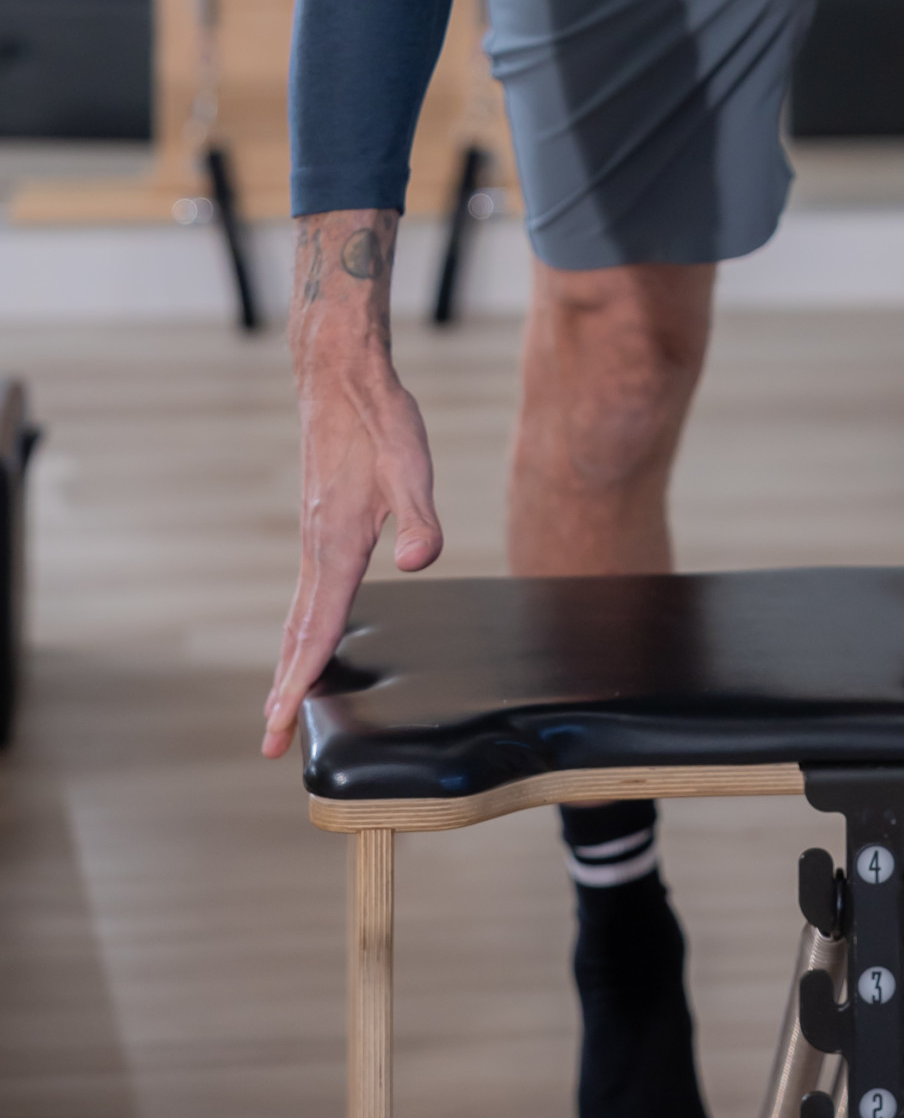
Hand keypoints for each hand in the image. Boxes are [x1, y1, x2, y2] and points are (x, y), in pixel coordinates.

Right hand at [262, 212, 442, 757]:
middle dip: (285, 689)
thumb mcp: (412, 466)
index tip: (281, 725)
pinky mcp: (318, 523)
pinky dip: (302, 625)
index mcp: (338, 545)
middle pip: (298, 633)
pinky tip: (312, 631)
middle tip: (269, 741)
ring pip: (299, 613)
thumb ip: (420, 519)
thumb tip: (418, 564)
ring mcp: (313, 536)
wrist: (340, 376)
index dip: (301, 681)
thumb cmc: (380, 421)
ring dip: (290, 660)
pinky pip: (307, 590)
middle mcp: (317, 548)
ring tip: (283, 702)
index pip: (319, 629)